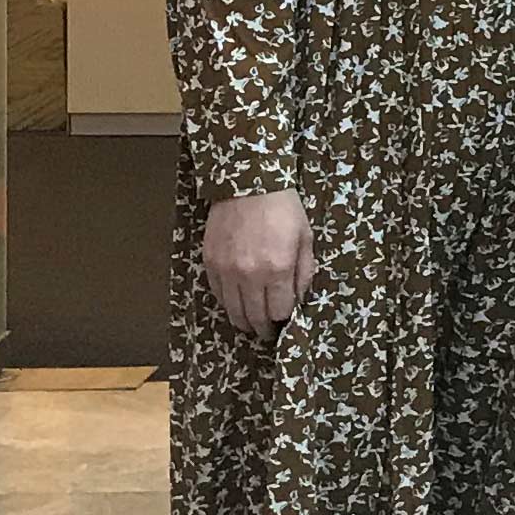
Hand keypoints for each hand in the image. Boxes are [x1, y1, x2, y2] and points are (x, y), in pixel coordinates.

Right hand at [202, 192, 315, 338]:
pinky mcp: (209, 262)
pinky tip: (235, 302)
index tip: (285, 321)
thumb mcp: (305, 238)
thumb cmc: (284, 209)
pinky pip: (217, 293)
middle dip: (263, 328)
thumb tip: (298, 299)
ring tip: (250, 323)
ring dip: (242, 320)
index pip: (279, 311)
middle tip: (267, 332)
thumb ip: (303, 272)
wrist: (248, 183)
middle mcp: (249, 275)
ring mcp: (226, 270)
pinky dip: (227, 302)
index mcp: (277, 270)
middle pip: (254, 316)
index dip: (284, 320)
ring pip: (232, 310)